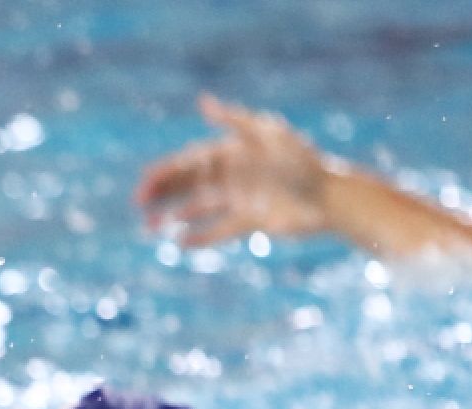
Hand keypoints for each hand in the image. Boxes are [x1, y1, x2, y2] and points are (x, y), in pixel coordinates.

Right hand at [136, 94, 335, 246]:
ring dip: (174, 216)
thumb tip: (202, 101)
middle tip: (139, 207)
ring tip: (151, 228)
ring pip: (199, 208)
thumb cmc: (301, 162)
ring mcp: (241, 198)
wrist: (331, 198)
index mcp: (232, 152)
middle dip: (162, 195)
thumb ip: (234, 121)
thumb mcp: (268, 136)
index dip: (164, 174)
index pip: (189, 163)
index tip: (144, 188)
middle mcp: (233, 175)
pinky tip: (180, 242)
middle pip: (189, 185)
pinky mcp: (252, 220)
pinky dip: (201, 236)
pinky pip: (220, 229)